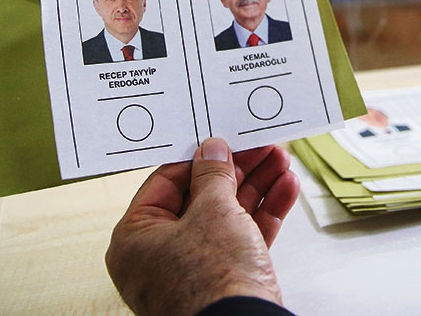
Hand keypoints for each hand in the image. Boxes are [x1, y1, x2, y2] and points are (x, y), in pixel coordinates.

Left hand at [106, 139, 299, 315]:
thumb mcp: (214, 210)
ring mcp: (191, 272)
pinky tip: (286, 188)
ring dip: (257, 187)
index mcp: (135, 238)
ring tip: (281, 161)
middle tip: (260, 147)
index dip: (199, 157)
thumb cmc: (212, 280)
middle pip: (200, 198)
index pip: (165, 182)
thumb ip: (213, 175)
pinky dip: (263, 214)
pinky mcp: (222, 282)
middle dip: (238, 170)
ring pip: (226, 217)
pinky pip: (241, 239)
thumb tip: (211, 151)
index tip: (223, 138)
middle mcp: (158, 256)